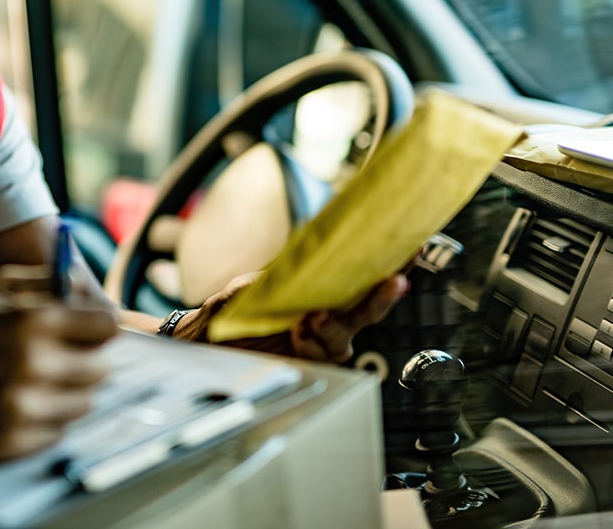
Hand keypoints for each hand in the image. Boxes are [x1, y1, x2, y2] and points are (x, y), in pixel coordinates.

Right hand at [0, 274, 117, 459]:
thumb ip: (50, 281)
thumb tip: (91, 291)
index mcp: (34, 320)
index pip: (107, 326)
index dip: (98, 328)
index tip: (89, 334)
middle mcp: (33, 363)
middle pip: (101, 368)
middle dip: (83, 362)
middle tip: (57, 361)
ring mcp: (24, 406)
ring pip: (85, 403)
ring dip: (66, 394)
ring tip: (34, 384)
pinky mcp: (14, 440)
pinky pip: (59, 431)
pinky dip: (44, 420)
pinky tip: (17, 406)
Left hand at [167, 271, 409, 364]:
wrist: (201, 341)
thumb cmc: (230, 310)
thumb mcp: (254, 285)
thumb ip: (282, 278)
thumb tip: (308, 262)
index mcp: (319, 293)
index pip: (358, 279)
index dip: (388, 264)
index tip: (411, 247)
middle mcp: (326, 319)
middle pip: (364, 309)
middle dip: (381, 295)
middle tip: (394, 280)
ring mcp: (317, 344)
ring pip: (344, 337)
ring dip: (334, 326)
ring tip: (313, 317)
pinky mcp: (305, 366)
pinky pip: (322, 358)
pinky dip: (314, 344)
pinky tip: (302, 331)